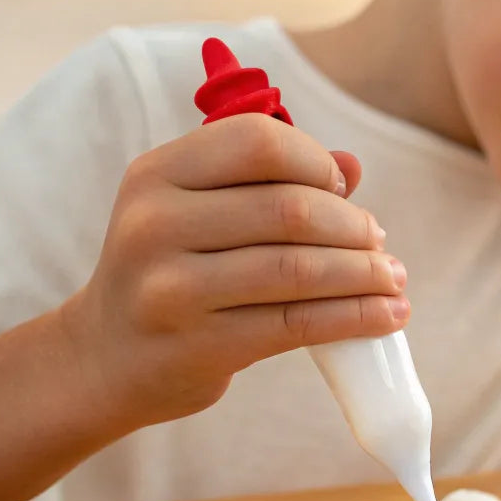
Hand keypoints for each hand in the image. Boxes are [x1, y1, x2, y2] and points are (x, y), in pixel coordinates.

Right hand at [61, 113, 406, 426]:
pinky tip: (389, 315)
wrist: (106, 358)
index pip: (258, 142)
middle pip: (289, 209)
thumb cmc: (171, 272)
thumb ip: (268, 183)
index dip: (316, 162)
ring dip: (365, 273)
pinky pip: (298, 323)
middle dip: (353, 225)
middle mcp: (156, 224)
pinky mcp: (200, 345)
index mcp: (157, 174)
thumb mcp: (196, 213)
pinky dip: (356, 316)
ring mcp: (173, 288)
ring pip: (299, 268)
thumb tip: (354, 164)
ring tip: (393, 279)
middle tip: (380, 242)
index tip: (344, 190)